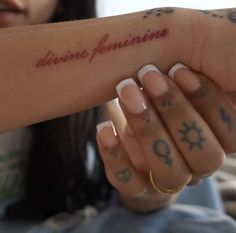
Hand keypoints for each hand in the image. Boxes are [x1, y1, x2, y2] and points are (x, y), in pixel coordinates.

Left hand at [96, 64, 235, 211]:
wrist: (141, 147)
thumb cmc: (165, 111)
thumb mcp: (182, 93)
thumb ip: (190, 82)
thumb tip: (188, 59)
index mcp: (216, 144)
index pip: (230, 131)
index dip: (207, 99)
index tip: (178, 68)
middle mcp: (196, 167)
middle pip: (202, 154)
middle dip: (175, 111)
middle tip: (149, 75)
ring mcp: (166, 183)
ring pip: (168, 171)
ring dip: (147, 128)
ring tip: (127, 91)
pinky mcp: (138, 188)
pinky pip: (129, 181)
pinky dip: (115, 154)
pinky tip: (105, 127)